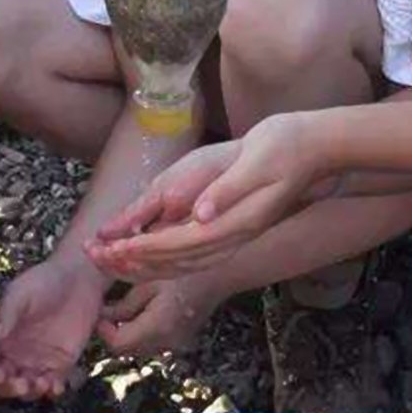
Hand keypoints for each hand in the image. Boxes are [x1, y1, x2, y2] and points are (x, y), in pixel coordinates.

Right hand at [0, 258, 105, 400]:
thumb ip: (9, 313)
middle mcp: (14, 351)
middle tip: (21, 384)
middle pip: (2, 381)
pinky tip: (57, 387)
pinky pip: (52, 384)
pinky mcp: (60, 363)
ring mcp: (37, 359)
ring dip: (30, 392)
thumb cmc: (44, 280)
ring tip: (42, 383)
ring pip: (26, 387)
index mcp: (0, 334)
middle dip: (8, 388)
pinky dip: (52, 390)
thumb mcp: (22, 292)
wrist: (79, 277)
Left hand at [88, 117, 325, 280]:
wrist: (314, 151)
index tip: (110, 249)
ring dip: (145, 264)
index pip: (177, 244)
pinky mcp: (233, 233)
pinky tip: (148, 255)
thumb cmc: (285, 147)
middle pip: (175, 261)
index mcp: (235, 222)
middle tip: (96, 258)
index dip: (141, 248)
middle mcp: (233, 238)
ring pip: (182, 265)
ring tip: (112, 260)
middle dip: (133, 262)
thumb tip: (202, 214)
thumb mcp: (258, 163)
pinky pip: (192, 257)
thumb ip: (228, 191)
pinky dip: (165, 261)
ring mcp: (234, 239)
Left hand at [95, 276, 222, 357]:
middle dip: (113, 333)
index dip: (103, 331)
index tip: (100, 312)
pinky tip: (143, 312)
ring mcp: (175, 344)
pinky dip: (141, 333)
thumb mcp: (149, 280)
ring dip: (127, 334)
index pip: (118, 344)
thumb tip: (103, 315)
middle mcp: (166, 342)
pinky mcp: (180, 341)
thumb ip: (124, 302)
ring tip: (124, 309)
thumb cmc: (183, 270)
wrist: (221, 274)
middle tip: (107, 311)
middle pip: (127, 350)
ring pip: (139, 349)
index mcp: (157, 326)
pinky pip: (152, 344)